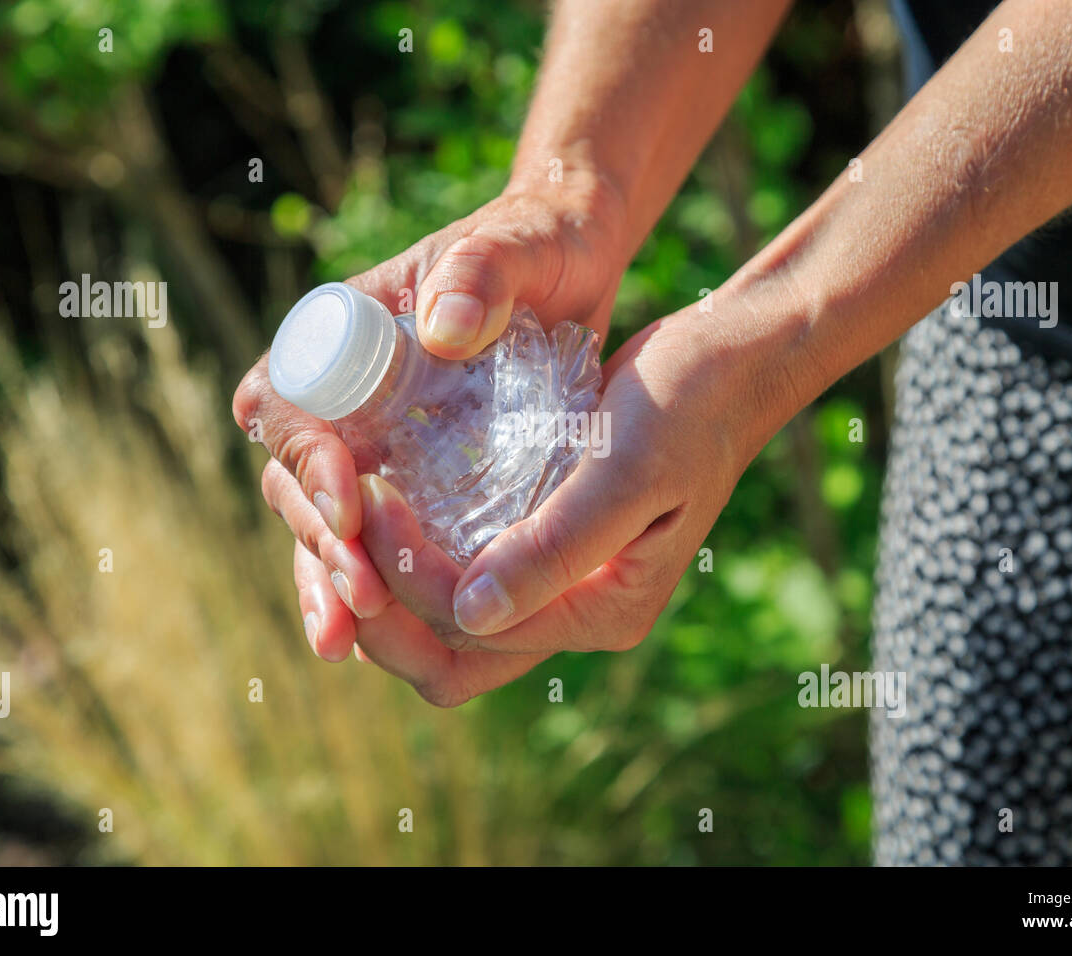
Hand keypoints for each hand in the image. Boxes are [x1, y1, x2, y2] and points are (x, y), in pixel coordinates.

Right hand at [233, 179, 628, 661]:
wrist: (571, 262)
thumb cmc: (535, 245)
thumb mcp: (513, 248)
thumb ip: (480, 273)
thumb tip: (442, 329)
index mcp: (339, 333)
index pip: (291, 402)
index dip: (306, 459)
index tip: (349, 504)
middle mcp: (342, 394)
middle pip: (296, 480)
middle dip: (321, 543)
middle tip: (361, 597)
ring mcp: (372, 440)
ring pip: (324, 524)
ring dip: (330, 582)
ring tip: (346, 641)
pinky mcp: (412, 478)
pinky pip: (372, 541)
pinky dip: (366, 588)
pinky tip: (371, 639)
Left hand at [322, 296, 783, 703]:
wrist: (725, 364)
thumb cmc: (685, 408)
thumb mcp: (625, 471)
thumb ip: (556, 547)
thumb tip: (471, 615)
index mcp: (604, 610)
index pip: (476, 634)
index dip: (411, 585)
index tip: (374, 501)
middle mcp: (576, 610)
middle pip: (451, 656)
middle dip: (385, 610)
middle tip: (347, 524)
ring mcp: (558, 580)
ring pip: (449, 622)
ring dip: (394, 584)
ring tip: (357, 512)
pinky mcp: (543, 540)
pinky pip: (464, 570)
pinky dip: (420, 550)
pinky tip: (391, 496)